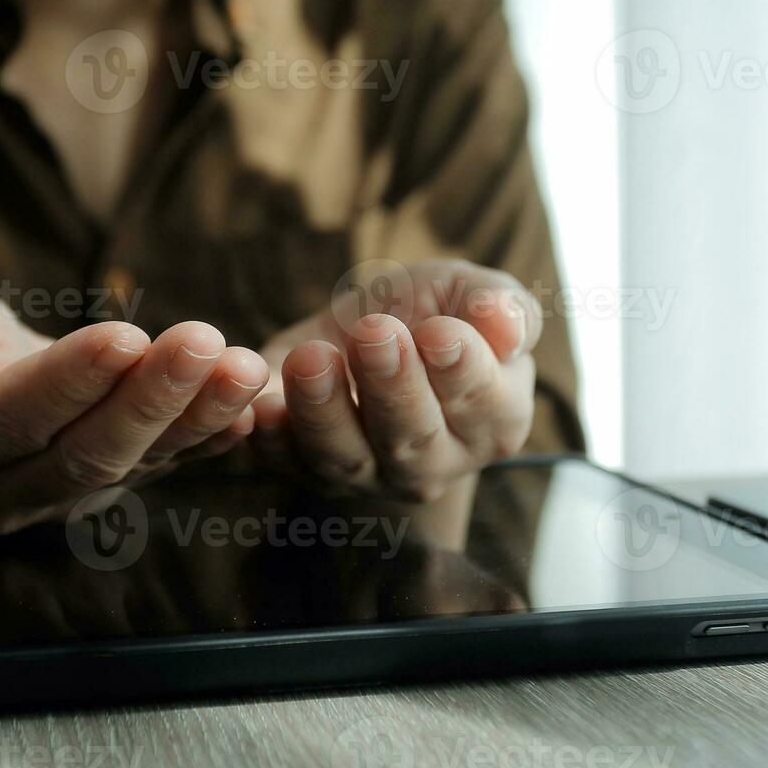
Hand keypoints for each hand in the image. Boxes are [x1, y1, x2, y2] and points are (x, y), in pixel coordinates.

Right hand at [0, 275, 268, 533]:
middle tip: (205, 343)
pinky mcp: (103, 490)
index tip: (125, 336)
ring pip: (131, 465)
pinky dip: (207, 441)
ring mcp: (54, 501)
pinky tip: (249, 410)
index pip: (8, 422)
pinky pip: (159, 469)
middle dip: (150, 399)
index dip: (68, 382)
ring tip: (245, 368)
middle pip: (82, 454)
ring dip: (194, 416)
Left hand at [249, 260, 541, 501]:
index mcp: (492, 422)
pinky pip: (282, 459)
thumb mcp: (468, 294)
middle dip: (392, 386)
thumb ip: (501, 308)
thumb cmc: (429, 313)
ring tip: (312, 358)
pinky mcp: (302, 467)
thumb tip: (508, 326)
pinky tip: (260, 405)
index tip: (438, 331)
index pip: (484, 406)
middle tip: (375, 333)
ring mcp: (366, 473)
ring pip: (345, 456)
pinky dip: (269, 436)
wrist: (359, 330)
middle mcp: (433, 463)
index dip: (461, 370)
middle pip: (413, 439)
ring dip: (324, 410)